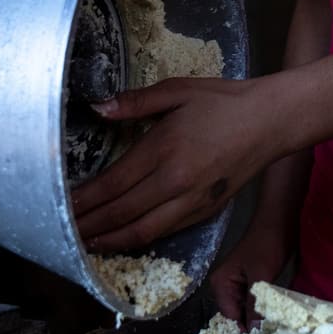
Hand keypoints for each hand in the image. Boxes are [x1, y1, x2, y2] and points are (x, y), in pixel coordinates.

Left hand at [71, 77, 285, 253]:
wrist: (272, 121)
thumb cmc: (224, 101)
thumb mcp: (178, 90)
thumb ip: (135, 101)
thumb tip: (98, 107)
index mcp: (165, 149)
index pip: (113, 184)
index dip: (84, 200)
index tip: (61, 205)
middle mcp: (176, 182)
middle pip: (122, 214)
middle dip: (88, 226)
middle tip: (60, 233)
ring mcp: (192, 201)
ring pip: (143, 231)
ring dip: (110, 240)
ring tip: (84, 243)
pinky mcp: (206, 212)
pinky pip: (165, 232)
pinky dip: (139, 240)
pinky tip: (122, 238)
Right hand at [209, 219, 293, 329]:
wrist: (280, 221)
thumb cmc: (267, 244)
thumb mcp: (261, 276)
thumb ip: (255, 305)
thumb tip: (254, 332)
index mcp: (220, 284)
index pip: (230, 317)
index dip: (245, 329)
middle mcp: (226, 287)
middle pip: (238, 316)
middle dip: (253, 325)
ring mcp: (239, 286)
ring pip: (248, 311)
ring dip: (261, 318)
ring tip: (277, 330)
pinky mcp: (253, 284)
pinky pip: (256, 303)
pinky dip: (265, 309)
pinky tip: (277, 316)